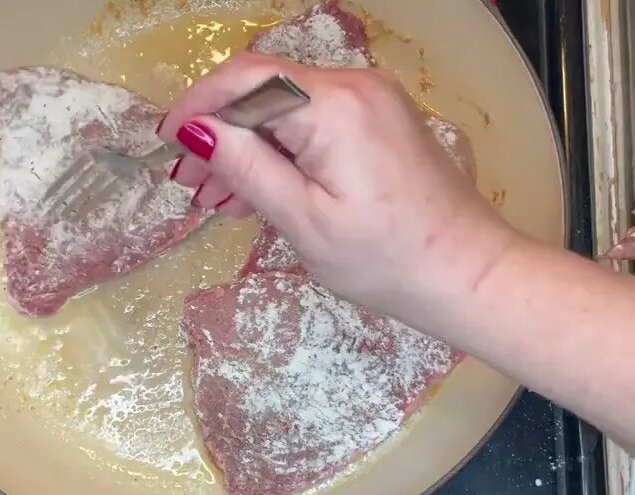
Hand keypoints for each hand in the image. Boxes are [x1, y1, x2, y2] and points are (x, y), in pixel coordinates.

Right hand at [159, 51, 522, 325]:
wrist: (468, 274)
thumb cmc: (386, 260)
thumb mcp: (302, 220)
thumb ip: (245, 167)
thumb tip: (195, 130)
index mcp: (331, 107)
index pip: (243, 79)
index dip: (197, 106)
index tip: (166, 144)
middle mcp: (353, 86)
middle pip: (262, 88)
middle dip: (219, 130)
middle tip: (188, 184)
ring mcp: (370, 99)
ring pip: (285, 106)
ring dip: (246, 143)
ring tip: (217, 198)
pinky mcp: (380, 119)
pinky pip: (314, 119)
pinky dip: (281, 147)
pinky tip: (258, 189)